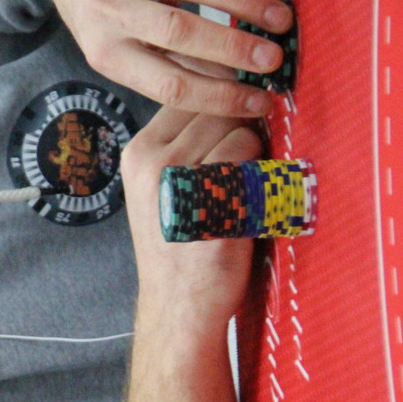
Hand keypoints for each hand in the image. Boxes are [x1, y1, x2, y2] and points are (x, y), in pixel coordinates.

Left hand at [45, 0, 292, 116]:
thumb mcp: (117, 50)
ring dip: (244, 5)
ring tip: (278, 22)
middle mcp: (112, 13)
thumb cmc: (103, 16)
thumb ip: (164, 67)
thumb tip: (230, 94)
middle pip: (180, 34)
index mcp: (106, 55)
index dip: (218, 96)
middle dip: (234, 50)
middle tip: (273, 62)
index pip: (168, 84)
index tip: (257, 103)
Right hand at [121, 107, 260, 326]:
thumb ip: (180, 145)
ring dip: (254, 157)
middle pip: (219, 111)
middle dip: (237, 132)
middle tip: (235, 172)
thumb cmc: (176, 244)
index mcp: (138, 153)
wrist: (178, 303)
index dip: (217, 112)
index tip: (225, 136)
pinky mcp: (219, 198)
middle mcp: (155, 161)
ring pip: (242, 133)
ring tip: (241, 192)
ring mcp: (185, 179)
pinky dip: (263, 179)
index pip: (189, 98)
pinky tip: (250, 205)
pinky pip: (257, 163)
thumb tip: (229, 100)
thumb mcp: (156, 188)